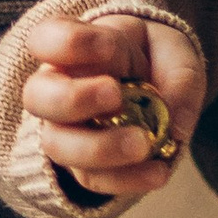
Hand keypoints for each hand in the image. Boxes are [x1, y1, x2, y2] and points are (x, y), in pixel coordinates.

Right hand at [23, 13, 206, 200]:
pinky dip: (126, 179)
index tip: (109, 45)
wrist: (156, 93)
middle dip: (73, 98)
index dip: (67, 42)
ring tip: (143, 143)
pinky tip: (158, 172)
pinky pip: (92, 179)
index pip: (44, 38)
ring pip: (57, 145)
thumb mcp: (175, 52)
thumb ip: (180, 75)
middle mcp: (57, 90)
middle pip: (37, 97)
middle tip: (115, 93)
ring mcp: (65, 130)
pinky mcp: (83, 166)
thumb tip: (176, 123)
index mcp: (74, 49)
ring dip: (99, 147)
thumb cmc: (155, 60)